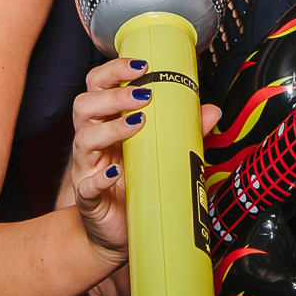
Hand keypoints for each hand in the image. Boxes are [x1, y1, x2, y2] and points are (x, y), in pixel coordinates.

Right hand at [69, 57, 219, 264]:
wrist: (117, 231)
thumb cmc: (134, 186)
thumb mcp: (160, 154)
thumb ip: (183, 131)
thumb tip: (211, 111)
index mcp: (106, 123)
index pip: (99, 86)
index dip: (114, 70)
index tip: (142, 64)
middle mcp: (92, 141)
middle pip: (84, 105)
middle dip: (113, 94)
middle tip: (143, 93)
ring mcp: (87, 169)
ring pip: (83, 139)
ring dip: (111, 128)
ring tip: (138, 124)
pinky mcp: (89, 199)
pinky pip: (87, 186)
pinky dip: (100, 178)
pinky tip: (116, 172)